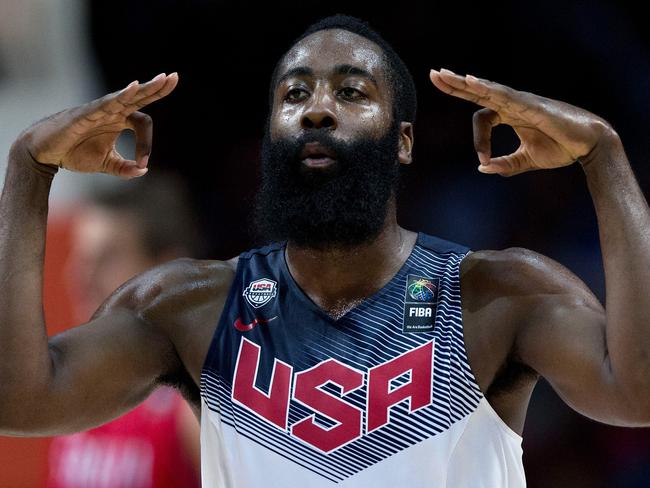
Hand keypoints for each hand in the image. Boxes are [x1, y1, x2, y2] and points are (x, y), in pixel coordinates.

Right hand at [18, 72, 177, 178]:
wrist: (44, 153)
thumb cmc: (73, 153)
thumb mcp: (106, 164)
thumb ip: (125, 168)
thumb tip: (144, 171)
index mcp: (118, 120)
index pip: (142, 122)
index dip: (147, 145)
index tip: (143, 164)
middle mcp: (111, 111)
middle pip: (139, 97)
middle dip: (157, 88)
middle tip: (174, 77)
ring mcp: (99, 109)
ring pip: (126, 96)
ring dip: (145, 88)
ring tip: (164, 79)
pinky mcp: (86, 113)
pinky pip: (107, 102)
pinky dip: (120, 96)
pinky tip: (134, 87)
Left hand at [429, 68, 615, 175]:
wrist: (589, 144)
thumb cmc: (561, 148)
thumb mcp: (526, 160)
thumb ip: (506, 164)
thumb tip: (482, 168)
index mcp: (510, 114)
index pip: (482, 118)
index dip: (479, 141)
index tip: (484, 160)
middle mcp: (513, 104)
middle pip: (478, 92)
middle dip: (455, 85)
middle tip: (434, 74)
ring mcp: (521, 102)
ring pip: (487, 90)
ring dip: (464, 84)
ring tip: (443, 76)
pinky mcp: (531, 105)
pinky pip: (505, 95)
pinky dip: (487, 89)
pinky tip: (471, 82)